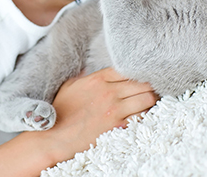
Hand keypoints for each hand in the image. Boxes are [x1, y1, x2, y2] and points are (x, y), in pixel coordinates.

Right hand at [44, 67, 158, 160]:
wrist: (56, 137)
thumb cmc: (60, 112)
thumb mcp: (69, 86)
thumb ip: (82, 75)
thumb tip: (87, 69)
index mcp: (98, 79)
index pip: (128, 69)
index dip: (136, 72)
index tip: (138, 77)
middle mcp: (109, 92)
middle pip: (142, 83)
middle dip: (148, 86)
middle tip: (149, 89)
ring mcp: (115, 109)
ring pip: (147, 99)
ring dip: (150, 99)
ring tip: (148, 101)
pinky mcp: (119, 126)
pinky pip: (142, 117)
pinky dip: (145, 114)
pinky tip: (142, 114)